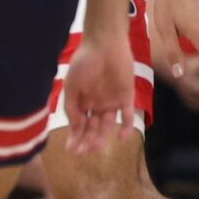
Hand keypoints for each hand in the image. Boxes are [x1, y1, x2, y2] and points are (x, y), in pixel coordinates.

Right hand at [59, 31, 134, 155]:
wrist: (105, 45)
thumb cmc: (84, 63)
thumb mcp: (71, 85)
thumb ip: (72, 106)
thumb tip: (73, 126)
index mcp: (82, 100)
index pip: (79, 123)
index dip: (75, 136)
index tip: (72, 149)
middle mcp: (96, 103)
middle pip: (92, 127)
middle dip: (87, 140)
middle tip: (83, 152)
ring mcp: (111, 101)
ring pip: (107, 125)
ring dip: (101, 137)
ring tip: (95, 148)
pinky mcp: (127, 97)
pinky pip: (127, 116)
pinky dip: (126, 127)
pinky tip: (120, 137)